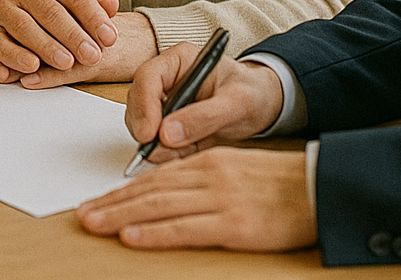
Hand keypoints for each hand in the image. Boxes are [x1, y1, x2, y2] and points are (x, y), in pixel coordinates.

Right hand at [5, 11, 157, 87]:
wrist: (14, 16)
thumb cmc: (53, 15)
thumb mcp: (76, 9)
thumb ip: (94, 9)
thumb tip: (112, 5)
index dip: (94, 17)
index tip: (110, 39)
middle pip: (50, 12)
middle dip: (73, 36)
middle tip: (91, 56)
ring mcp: (4, 10)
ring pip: (23, 27)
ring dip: (45, 47)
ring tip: (64, 63)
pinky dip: (10, 59)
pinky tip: (25, 71)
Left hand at [76, 146, 316, 250]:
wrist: (319, 189)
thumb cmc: (279, 184)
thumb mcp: (235, 170)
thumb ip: (202, 178)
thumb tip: (165, 196)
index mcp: (208, 162)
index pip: (155, 178)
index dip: (121, 191)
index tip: (96, 201)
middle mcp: (208, 176)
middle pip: (150, 191)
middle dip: (111, 203)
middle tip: (81, 215)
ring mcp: (220, 199)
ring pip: (159, 207)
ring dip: (121, 216)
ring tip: (93, 223)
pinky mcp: (234, 223)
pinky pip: (185, 228)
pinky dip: (155, 233)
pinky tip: (132, 237)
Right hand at [125, 44, 284, 159]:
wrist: (261, 106)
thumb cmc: (252, 94)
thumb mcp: (238, 103)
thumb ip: (205, 116)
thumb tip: (167, 134)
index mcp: (180, 60)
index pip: (148, 77)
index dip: (143, 105)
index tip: (149, 133)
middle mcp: (166, 79)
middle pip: (137, 100)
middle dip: (143, 127)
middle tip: (155, 152)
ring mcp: (164, 101)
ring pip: (140, 123)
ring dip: (153, 144)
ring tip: (178, 154)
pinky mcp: (167, 124)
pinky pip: (155, 141)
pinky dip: (163, 154)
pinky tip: (182, 156)